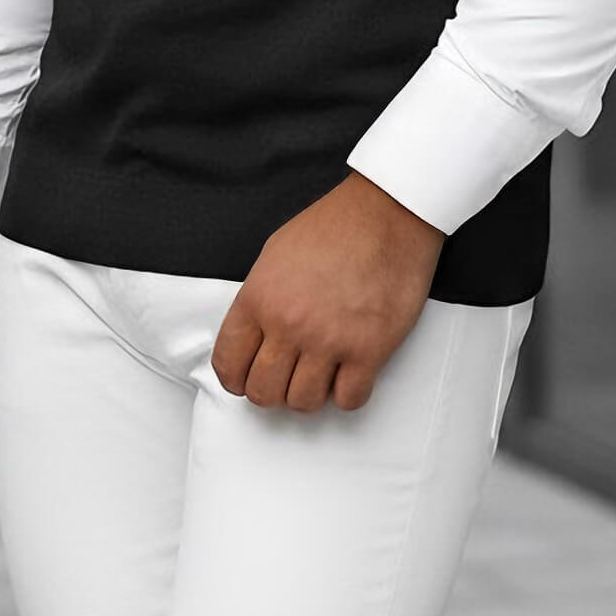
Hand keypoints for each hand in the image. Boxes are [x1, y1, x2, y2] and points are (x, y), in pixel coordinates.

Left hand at [210, 169, 444, 413]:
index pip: (228, 364)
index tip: (246, 377)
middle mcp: (289, 324)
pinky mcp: (369, 349)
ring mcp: (329, 340)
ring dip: (310, 392)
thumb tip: (252, 337)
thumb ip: (259, 299)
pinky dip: (347, 392)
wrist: (387, 212)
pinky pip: (348, 400)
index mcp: (260, 298)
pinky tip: (349, 371)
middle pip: (262, 392)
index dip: (235, 378)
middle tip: (287, 375)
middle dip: (272, 390)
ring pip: (303, 403)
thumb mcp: (276, 253)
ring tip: (320, 371)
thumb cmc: (335, 226)